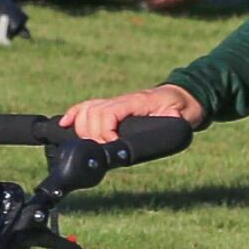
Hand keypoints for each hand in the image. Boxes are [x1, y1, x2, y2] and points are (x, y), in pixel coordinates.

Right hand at [56, 83, 204, 146]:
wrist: (185, 97)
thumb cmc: (184, 108)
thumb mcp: (182, 116)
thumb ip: (172, 121)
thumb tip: (162, 126)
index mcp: (136, 102)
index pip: (108, 112)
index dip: (104, 132)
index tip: (110, 146)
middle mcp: (122, 101)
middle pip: (92, 113)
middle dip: (91, 135)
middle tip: (101, 151)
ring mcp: (115, 104)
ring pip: (87, 110)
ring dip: (81, 128)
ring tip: (87, 145)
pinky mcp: (113, 108)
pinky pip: (88, 108)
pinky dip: (74, 115)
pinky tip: (64, 124)